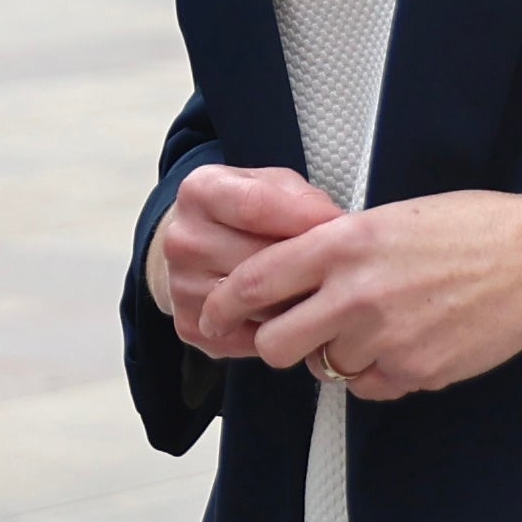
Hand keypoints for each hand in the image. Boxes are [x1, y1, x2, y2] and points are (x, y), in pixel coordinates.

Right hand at [151, 163, 341, 358]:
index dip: (304, 217)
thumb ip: (299, 198)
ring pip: (259, 304)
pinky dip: (278, 329)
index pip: (256, 206)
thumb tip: (332, 226)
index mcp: (200, 193)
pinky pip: (251, 336)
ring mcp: (181, 286)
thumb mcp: (272, 186)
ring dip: (294, 302)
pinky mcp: (189, 325)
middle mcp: (182, 240)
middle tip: (336, 268)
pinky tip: (291, 315)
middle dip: (304, 267)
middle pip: (259, 261)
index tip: (340, 227)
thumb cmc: (247, 214)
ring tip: (315, 291)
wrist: (201, 249)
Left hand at [194, 191, 521, 401]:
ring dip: (338, 354)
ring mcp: (384, 338)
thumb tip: (293, 277)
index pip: (255, 281)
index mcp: (341, 243)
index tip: (213, 316)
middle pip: (274, 343)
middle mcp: (354, 293)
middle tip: (296, 333)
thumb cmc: (467, 228)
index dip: (224, 305)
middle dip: (277, 342)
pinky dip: (376, 373)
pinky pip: (368, 387)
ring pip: (325, 367)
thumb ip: (336, 249)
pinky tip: (406, 344)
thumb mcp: (388, 217)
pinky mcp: (414, 372)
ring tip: (378, 325)